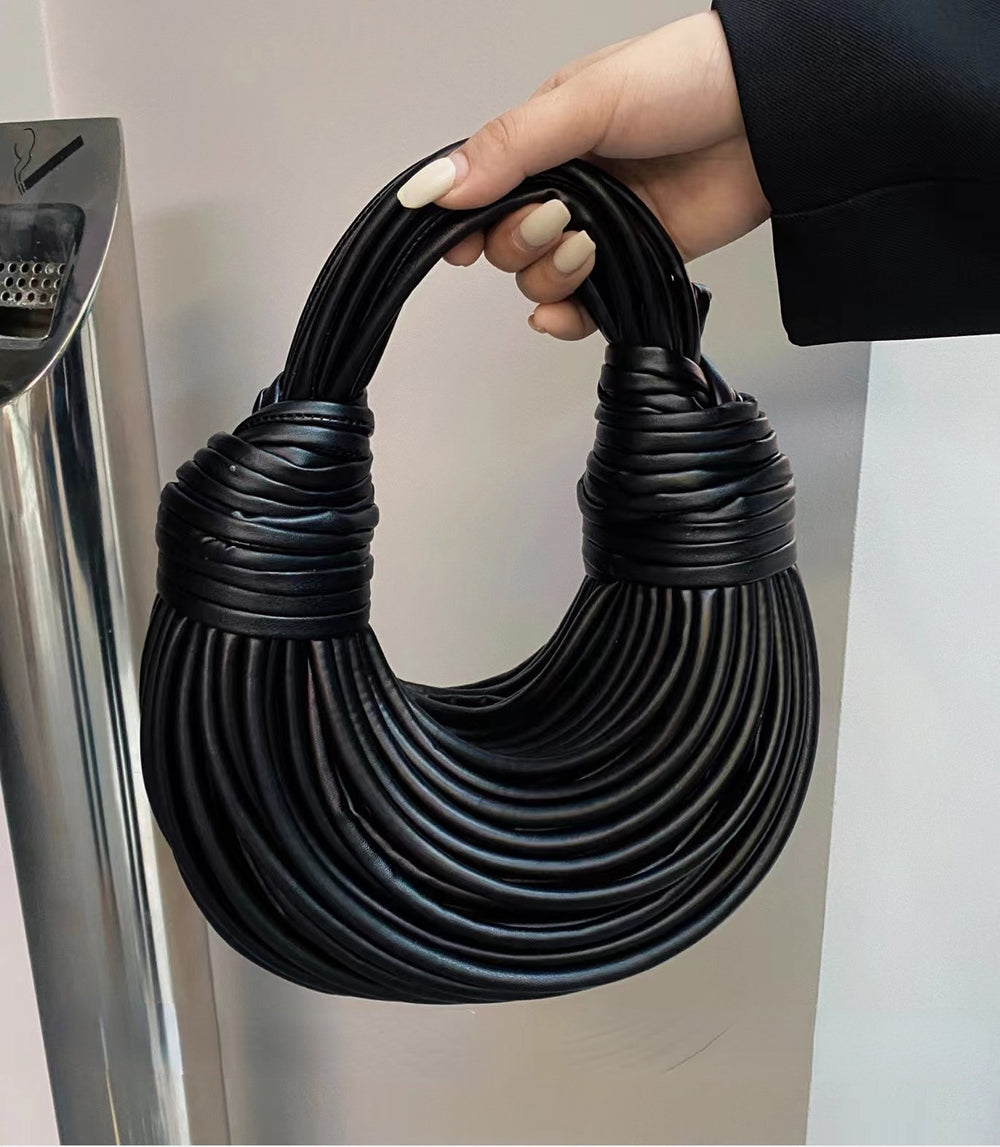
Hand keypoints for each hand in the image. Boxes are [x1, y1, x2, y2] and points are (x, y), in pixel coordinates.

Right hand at [397, 11, 767, 339]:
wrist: (773, 116)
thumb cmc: (687, 81)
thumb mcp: (586, 102)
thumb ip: (509, 148)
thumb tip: (435, 187)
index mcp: (546, 138)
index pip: (481, 190)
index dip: (463, 221)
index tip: (459, 243)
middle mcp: (568, 186)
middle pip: (505, 243)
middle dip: (520, 243)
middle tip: (561, 219)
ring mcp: (602, 228)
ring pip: (540, 278)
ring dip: (551, 275)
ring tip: (587, 246)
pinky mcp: (636, 262)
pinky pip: (585, 308)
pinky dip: (568, 318)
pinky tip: (563, 313)